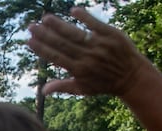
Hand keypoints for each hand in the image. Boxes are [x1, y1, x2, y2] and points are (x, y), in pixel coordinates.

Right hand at [27, 7, 145, 95]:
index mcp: (79, 71)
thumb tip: (43, 91)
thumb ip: (63, 86)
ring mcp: (99, 45)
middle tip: (31, 26)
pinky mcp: (111, 35)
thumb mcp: (83, 89)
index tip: (29, 41)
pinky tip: (73, 10)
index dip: (42, 49)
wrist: (132, 77)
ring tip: (45, 18)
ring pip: (75, 34)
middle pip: (62, 44)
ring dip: (59, 25)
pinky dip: (84, 17)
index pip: (56, 58)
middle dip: (45, 35)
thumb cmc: (105, 84)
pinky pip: (95, 24)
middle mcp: (87, 57)